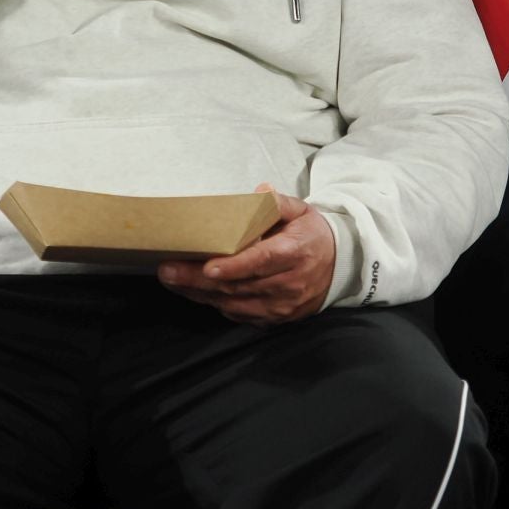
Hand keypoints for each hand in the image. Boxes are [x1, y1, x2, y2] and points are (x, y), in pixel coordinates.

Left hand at [158, 184, 335, 324]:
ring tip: (172, 280)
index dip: (234, 267)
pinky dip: (215, 304)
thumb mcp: (302, 212)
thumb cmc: (312, 235)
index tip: (208, 267)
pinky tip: (194, 292)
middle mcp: (288, 283)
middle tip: (168, 270)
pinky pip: (239, 314)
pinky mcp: (275, 318)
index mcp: (295, 252)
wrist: (341, 268)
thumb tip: (259, 191)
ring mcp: (281, 305)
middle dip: (199, 279)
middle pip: (239, 285)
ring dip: (200, 294)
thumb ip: (278, 202)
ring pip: (234, 303)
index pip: (262, 261)